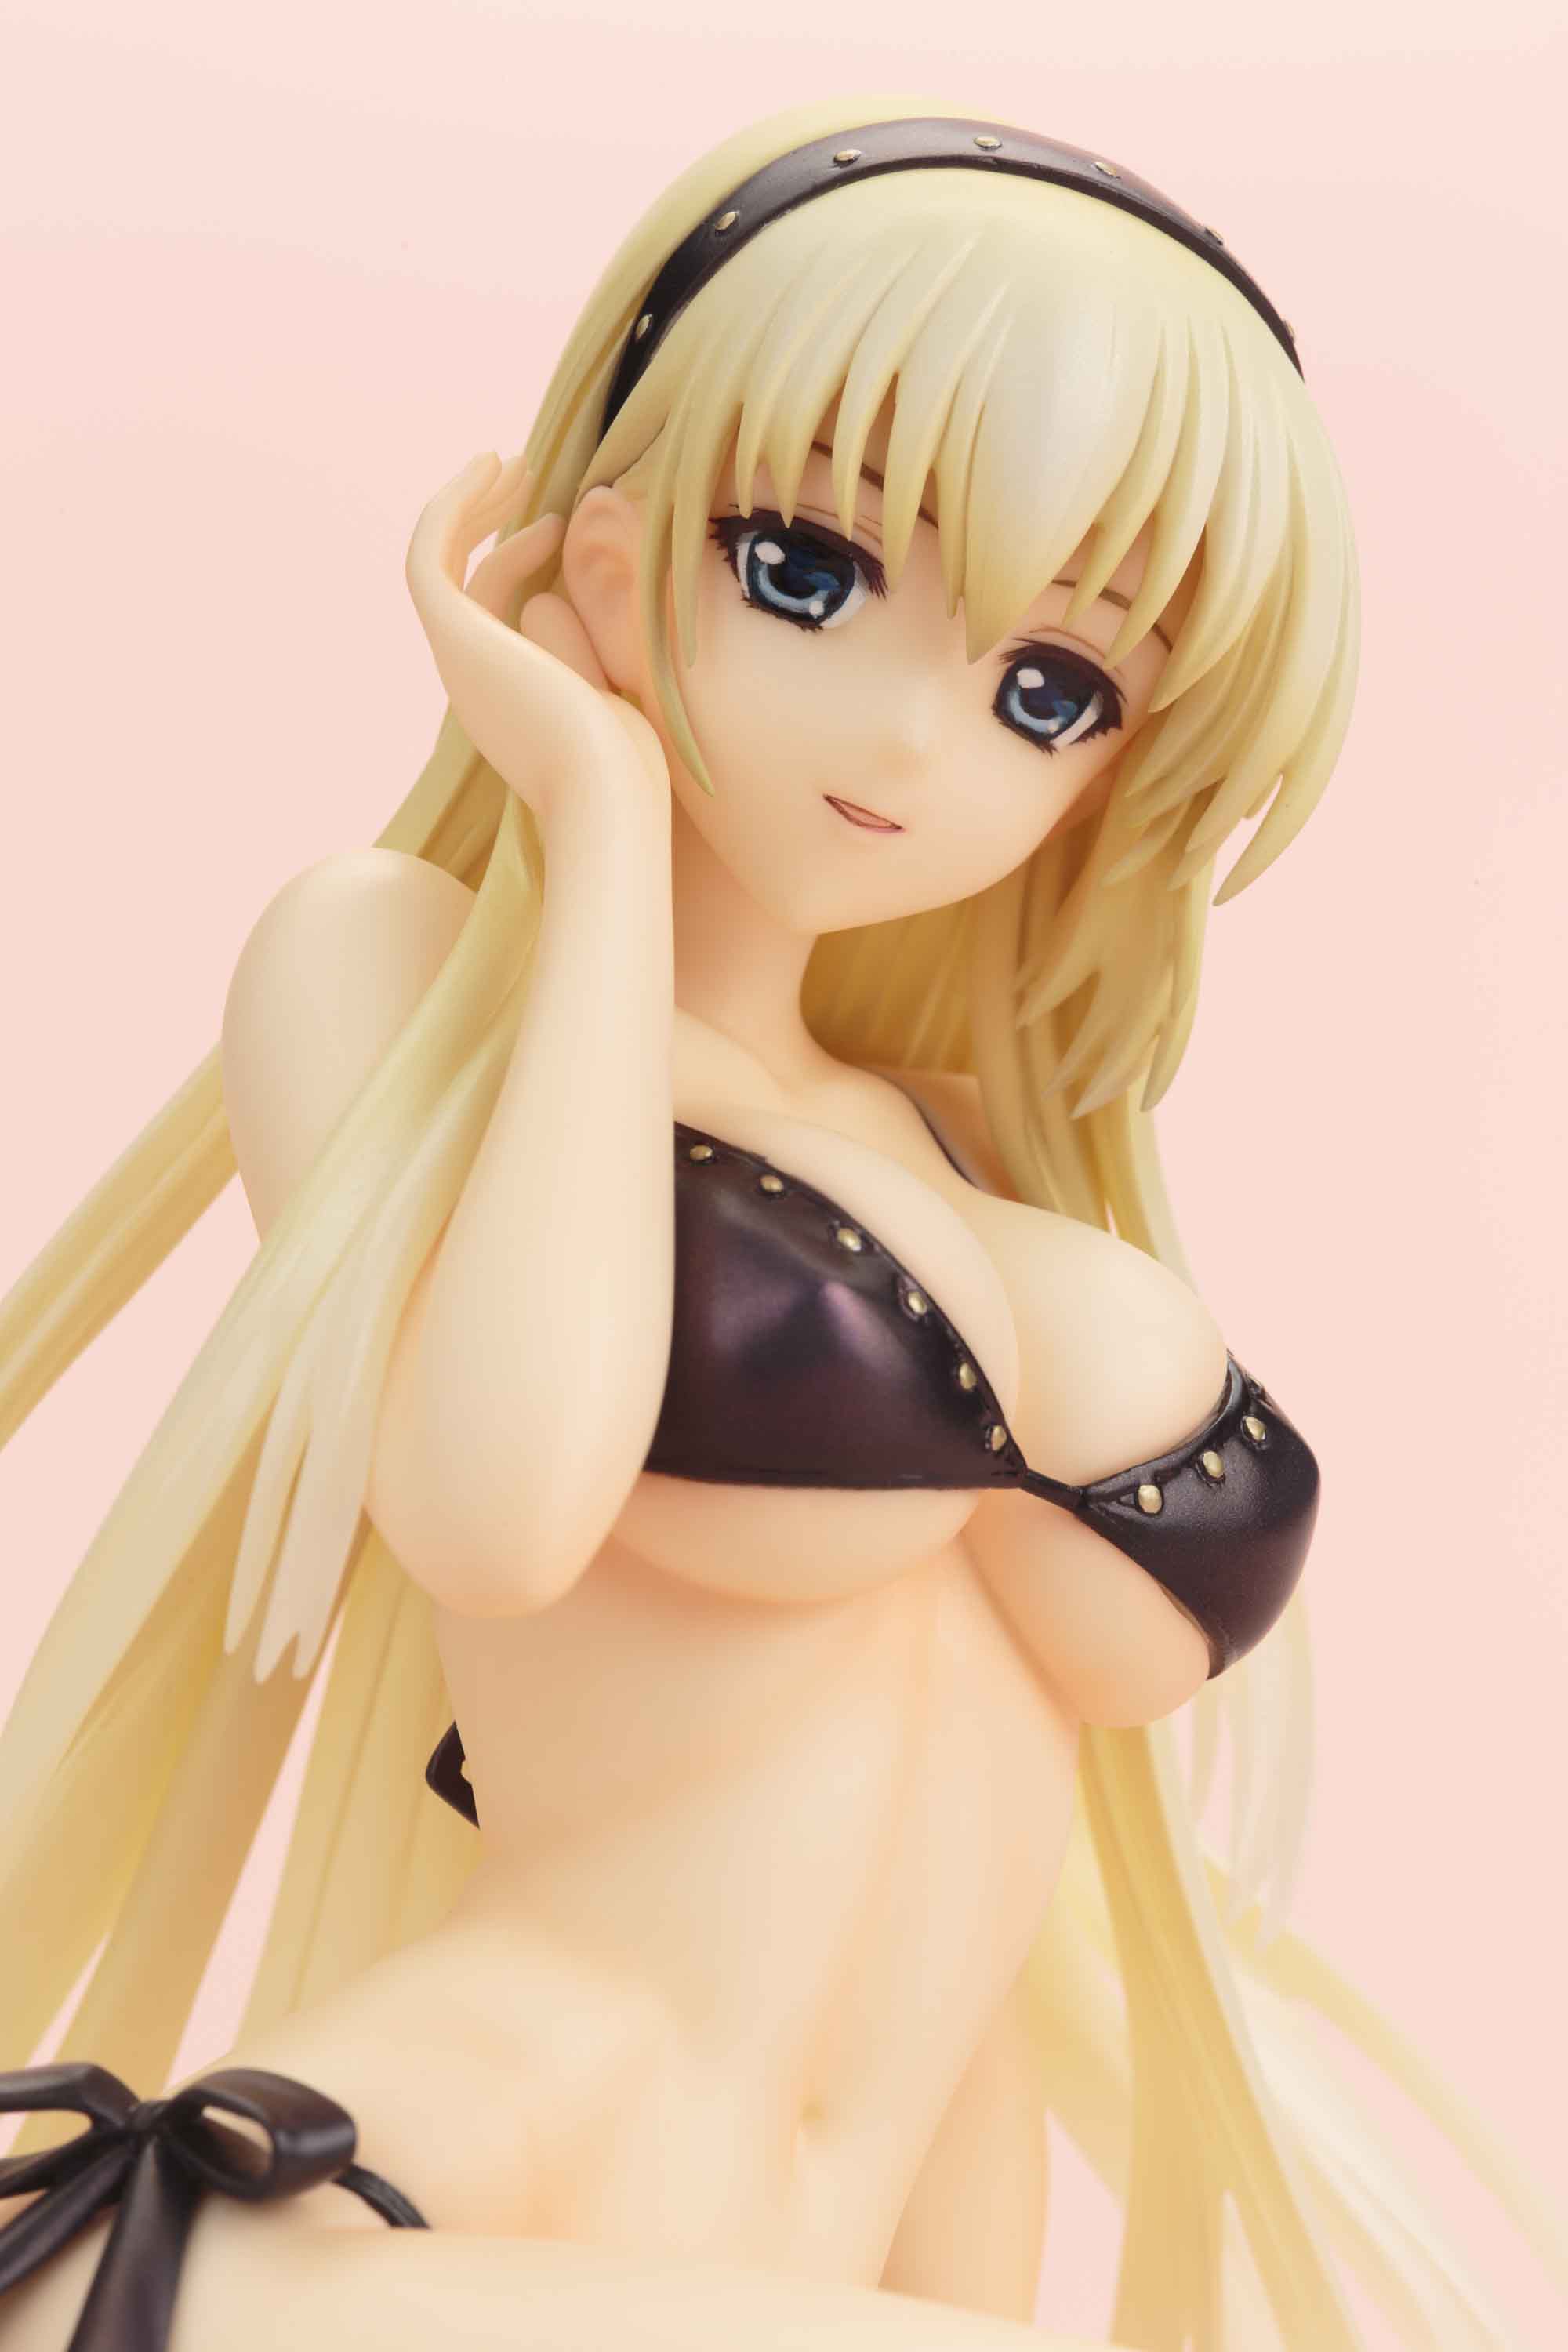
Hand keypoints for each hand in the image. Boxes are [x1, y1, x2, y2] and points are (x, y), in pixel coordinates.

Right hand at [405, 452, 664, 824]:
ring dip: (469, 505)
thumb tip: (601, 595)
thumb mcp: (623, 698)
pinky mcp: (456, 637)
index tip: (559, 523)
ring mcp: (460, 660)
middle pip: (462, 584)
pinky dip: (454, 507)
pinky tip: (492, 467)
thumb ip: (603, 649)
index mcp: (508, 699)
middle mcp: (473, 681)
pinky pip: (432, 556)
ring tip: (510, 460)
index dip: (517, 558)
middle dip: (486, 522)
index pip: (492, 614)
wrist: (609, 799)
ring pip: (439, 563)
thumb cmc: (634, 769)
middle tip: (521, 471)